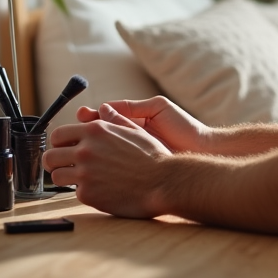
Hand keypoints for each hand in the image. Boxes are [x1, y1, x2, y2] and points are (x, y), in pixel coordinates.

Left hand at [45, 104, 171, 217]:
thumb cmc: (153, 157)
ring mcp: (85, 173)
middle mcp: (86, 150)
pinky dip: (85, 192)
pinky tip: (100, 190)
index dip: (58, 144)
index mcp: (96, 131)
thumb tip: (103, 109)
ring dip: (66, 179)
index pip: (58, 135)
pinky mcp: (88, 194)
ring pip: (56, 177)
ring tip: (79, 180)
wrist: (164, 182)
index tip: (63, 150)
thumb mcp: (135, 131)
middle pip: (51, 156)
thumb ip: (114, 119)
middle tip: (63, 167)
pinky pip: (76, 193)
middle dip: (54, 162)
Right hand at [76, 96, 211, 154]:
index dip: (91, 117)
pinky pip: (113, 166)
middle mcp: (129, 139)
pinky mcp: (134, 170)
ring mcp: (130, 155)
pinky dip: (102, 164)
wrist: (201, 149)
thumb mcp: (158, 108)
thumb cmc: (183, 127)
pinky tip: (93, 162)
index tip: (81, 114)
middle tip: (76, 127)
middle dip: (84, 132)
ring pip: (103, 151)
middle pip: (99, 135)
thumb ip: (133, 107)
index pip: (105, 118)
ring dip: (89, 148)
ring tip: (79, 144)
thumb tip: (104, 107)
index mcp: (134, 122)